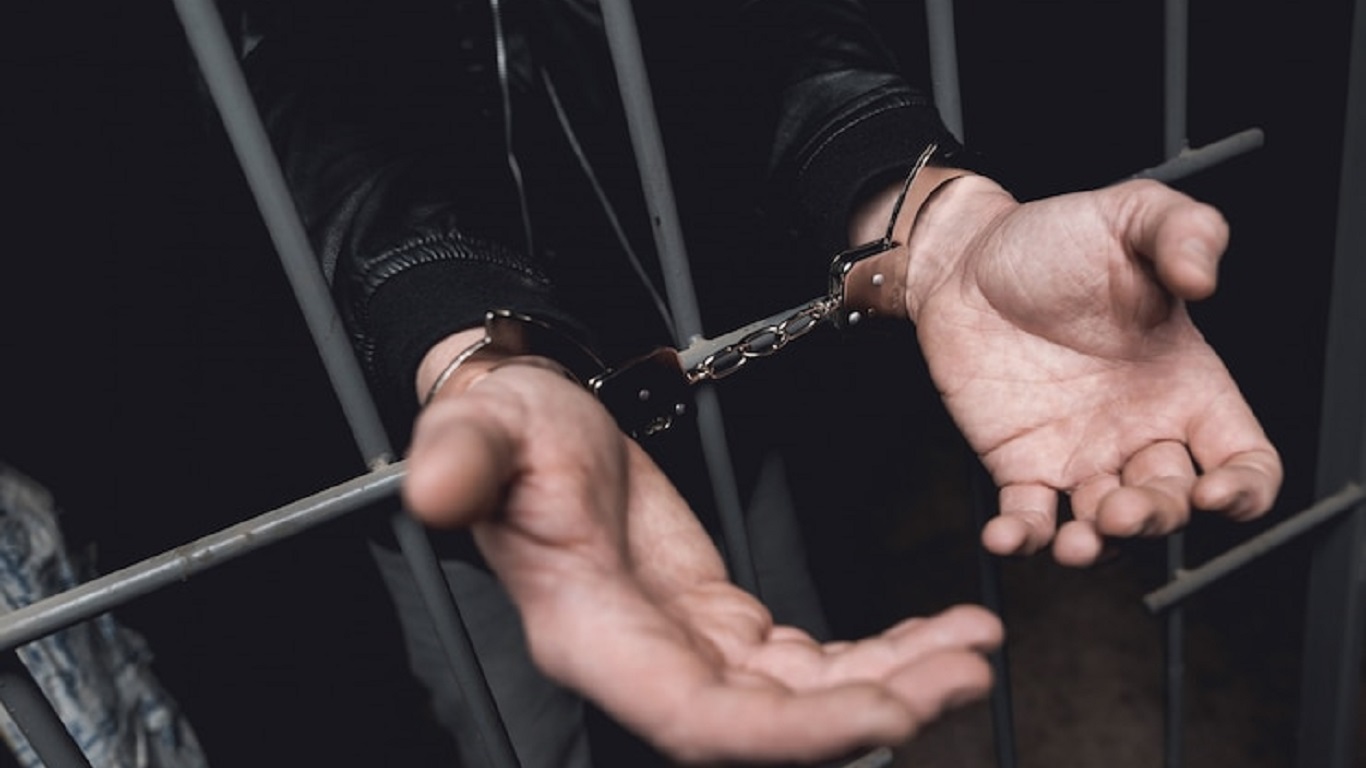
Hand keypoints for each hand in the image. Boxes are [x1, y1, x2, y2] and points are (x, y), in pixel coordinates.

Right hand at [404, 356, 1002, 763]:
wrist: (532, 423)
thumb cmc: (504, 429)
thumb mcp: (480, 427)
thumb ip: (463, 460)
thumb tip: (435, 491)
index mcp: (589, 634)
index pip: (694, 716)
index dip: (786, 732)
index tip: (880, 712)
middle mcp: (644, 663)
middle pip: (766, 724)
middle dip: (869, 710)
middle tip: (965, 673)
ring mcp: (687, 649)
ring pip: (798, 698)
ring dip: (890, 682)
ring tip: (973, 649)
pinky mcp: (720, 623)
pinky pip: (807, 661)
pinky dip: (876, 653)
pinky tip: (936, 632)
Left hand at [896, 176, 1281, 565]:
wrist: (966, 258)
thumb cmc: (1056, 239)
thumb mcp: (1132, 215)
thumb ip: (1184, 231)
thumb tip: (1204, 278)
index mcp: (1188, 386)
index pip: (1245, 459)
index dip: (1245, 489)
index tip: (1216, 492)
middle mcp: (1140, 430)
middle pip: (1172, 503)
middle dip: (1155, 518)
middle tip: (1121, 509)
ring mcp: (1080, 454)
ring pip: (1106, 527)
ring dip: (1098, 546)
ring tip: (1078, 543)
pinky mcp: (1020, 465)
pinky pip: (1030, 520)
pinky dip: (1022, 539)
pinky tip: (1005, 537)